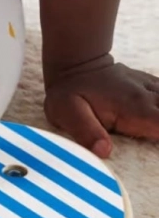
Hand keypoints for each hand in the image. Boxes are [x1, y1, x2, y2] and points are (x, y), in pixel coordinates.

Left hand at [43, 54, 158, 157]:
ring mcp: (152, 90)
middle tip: (154, 137)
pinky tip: (157, 114)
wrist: (75, 65)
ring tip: (155, 131)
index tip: (157, 146)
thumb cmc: (69, 93)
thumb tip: (104, 152)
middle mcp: (149, 98)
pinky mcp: (152, 86)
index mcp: (133, 109)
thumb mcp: (68, 113)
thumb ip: (86, 132)